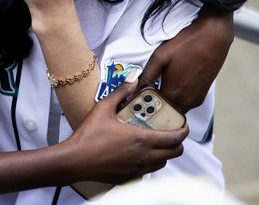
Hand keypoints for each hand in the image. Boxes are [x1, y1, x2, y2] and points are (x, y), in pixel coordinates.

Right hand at [63, 82, 187, 183]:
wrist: (75, 160)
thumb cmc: (88, 137)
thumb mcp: (104, 108)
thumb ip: (121, 93)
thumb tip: (132, 80)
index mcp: (141, 139)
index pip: (175, 139)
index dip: (183, 131)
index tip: (183, 125)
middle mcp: (143, 156)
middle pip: (174, 153)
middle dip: (177, 143)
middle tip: (170, 133)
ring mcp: (137, 169)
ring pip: (162, 163)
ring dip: (164, 153)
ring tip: (154, 141)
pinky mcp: (129, 177)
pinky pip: (148, 171)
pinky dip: (150, 162)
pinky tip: (138, 153)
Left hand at [139, 10, 233, 111]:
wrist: (213, 37)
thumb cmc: (186, 44)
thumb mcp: (160, 57)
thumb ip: (147, 75)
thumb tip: (135, 89)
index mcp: (173, 94)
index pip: (152, 110)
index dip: (141, 105)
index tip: (134, 99)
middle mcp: (186, 101)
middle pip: (164, 113)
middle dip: (153, 107)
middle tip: (143, 95)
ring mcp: (196, 100)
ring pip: (175, 109)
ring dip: (165, 103)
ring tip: (156, 89)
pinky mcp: (202, 95)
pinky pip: (185, 103)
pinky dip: (176, 99)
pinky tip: (171, 84)